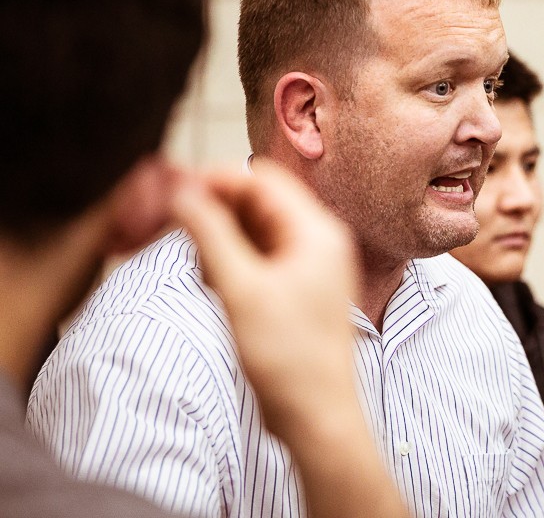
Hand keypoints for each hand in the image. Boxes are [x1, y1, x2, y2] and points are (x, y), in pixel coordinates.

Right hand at [171, 163, 359, 436]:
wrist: (316, 416)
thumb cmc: (290, 359)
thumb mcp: (241, 290)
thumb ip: (211, 235)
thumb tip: (182, 191)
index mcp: (317, 232)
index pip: (262, 179)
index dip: (215, 179)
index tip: (172, 189)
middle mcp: (318, 240)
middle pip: (257, 201)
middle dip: (214, 210)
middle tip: (172, 226)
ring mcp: (309, 264)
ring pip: (253, 229)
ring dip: (220, 239)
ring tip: (203, 272)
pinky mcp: (297, 286)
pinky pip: (258, 255)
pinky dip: (231, 261)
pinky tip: (215, 284)